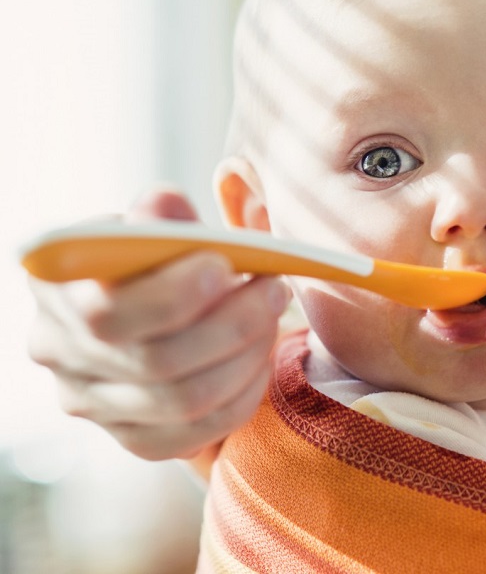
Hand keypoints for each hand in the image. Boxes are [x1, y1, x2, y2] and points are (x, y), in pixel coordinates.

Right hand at [27, 189, 290, 460]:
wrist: (165, 304)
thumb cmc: (165, 257)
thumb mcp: (162, 226)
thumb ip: (166, 218)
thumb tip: (165, 204)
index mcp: (54, 286)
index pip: (107, 311)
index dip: (174, 294)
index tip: (226, 265)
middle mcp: (57, 350)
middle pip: (156, 362)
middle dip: (233, 325)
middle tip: (274, 291)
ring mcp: (90, 402)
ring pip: (184, 402)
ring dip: (246, 359)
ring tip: (271, 320)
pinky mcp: (129, 436)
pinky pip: (194, 435)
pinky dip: (241, 399)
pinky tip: (258, 363)